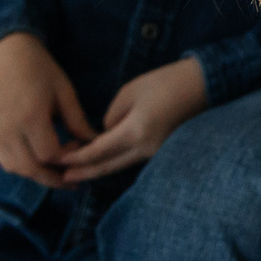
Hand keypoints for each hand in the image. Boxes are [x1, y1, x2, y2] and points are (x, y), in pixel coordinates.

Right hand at [0, 31, 94, 187]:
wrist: (8, 57)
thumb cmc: (42, 72)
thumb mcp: (65, 94)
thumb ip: (78, 122)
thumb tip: (96, 143)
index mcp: (30, 118)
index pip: (50, 155)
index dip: (68, 158)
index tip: (80, 147)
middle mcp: (8, 130)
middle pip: (31, 169)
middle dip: (54, 177)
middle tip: (74, 177)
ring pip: (16, 169)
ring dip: (38, 174)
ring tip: (58, 170)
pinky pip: (6, 161)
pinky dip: (23, 167)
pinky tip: (41, 161)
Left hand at [56, 57, 209, 183]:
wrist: (203, 85)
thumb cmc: (165, 82)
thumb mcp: (129, 92)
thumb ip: (112, 117)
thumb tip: (107, 133)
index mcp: (136, 131)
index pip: (98, 151)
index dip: (76, 158)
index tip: (57, 161)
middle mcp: (146, 148)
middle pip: (108, 166)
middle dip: (84, 172)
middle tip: (62, 178)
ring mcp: (157, 152)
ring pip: (120, 165)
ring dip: (99, 167)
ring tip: (77, 170)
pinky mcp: (162, 150)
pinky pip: (133, 158)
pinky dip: (115, 160)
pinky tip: (103, 159)